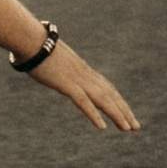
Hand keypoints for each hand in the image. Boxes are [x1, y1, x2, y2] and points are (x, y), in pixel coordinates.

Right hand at [24, 40, 139, 133]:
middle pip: (110, 94)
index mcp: (83, 71)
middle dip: (124, 111)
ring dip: (116, 114)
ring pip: (102, 99)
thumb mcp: (54, 61)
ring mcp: (77, 79)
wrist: (30, 39)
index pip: (107, 88)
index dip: (119, 101)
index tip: (128, 114)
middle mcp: (85, 75)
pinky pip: (83, 101)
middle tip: (136, 127)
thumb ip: (60, 68)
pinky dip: (94, 114)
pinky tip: (102, 127)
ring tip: (127, 128)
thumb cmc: (38, 48)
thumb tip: (54, 71)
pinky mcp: (66, 83)